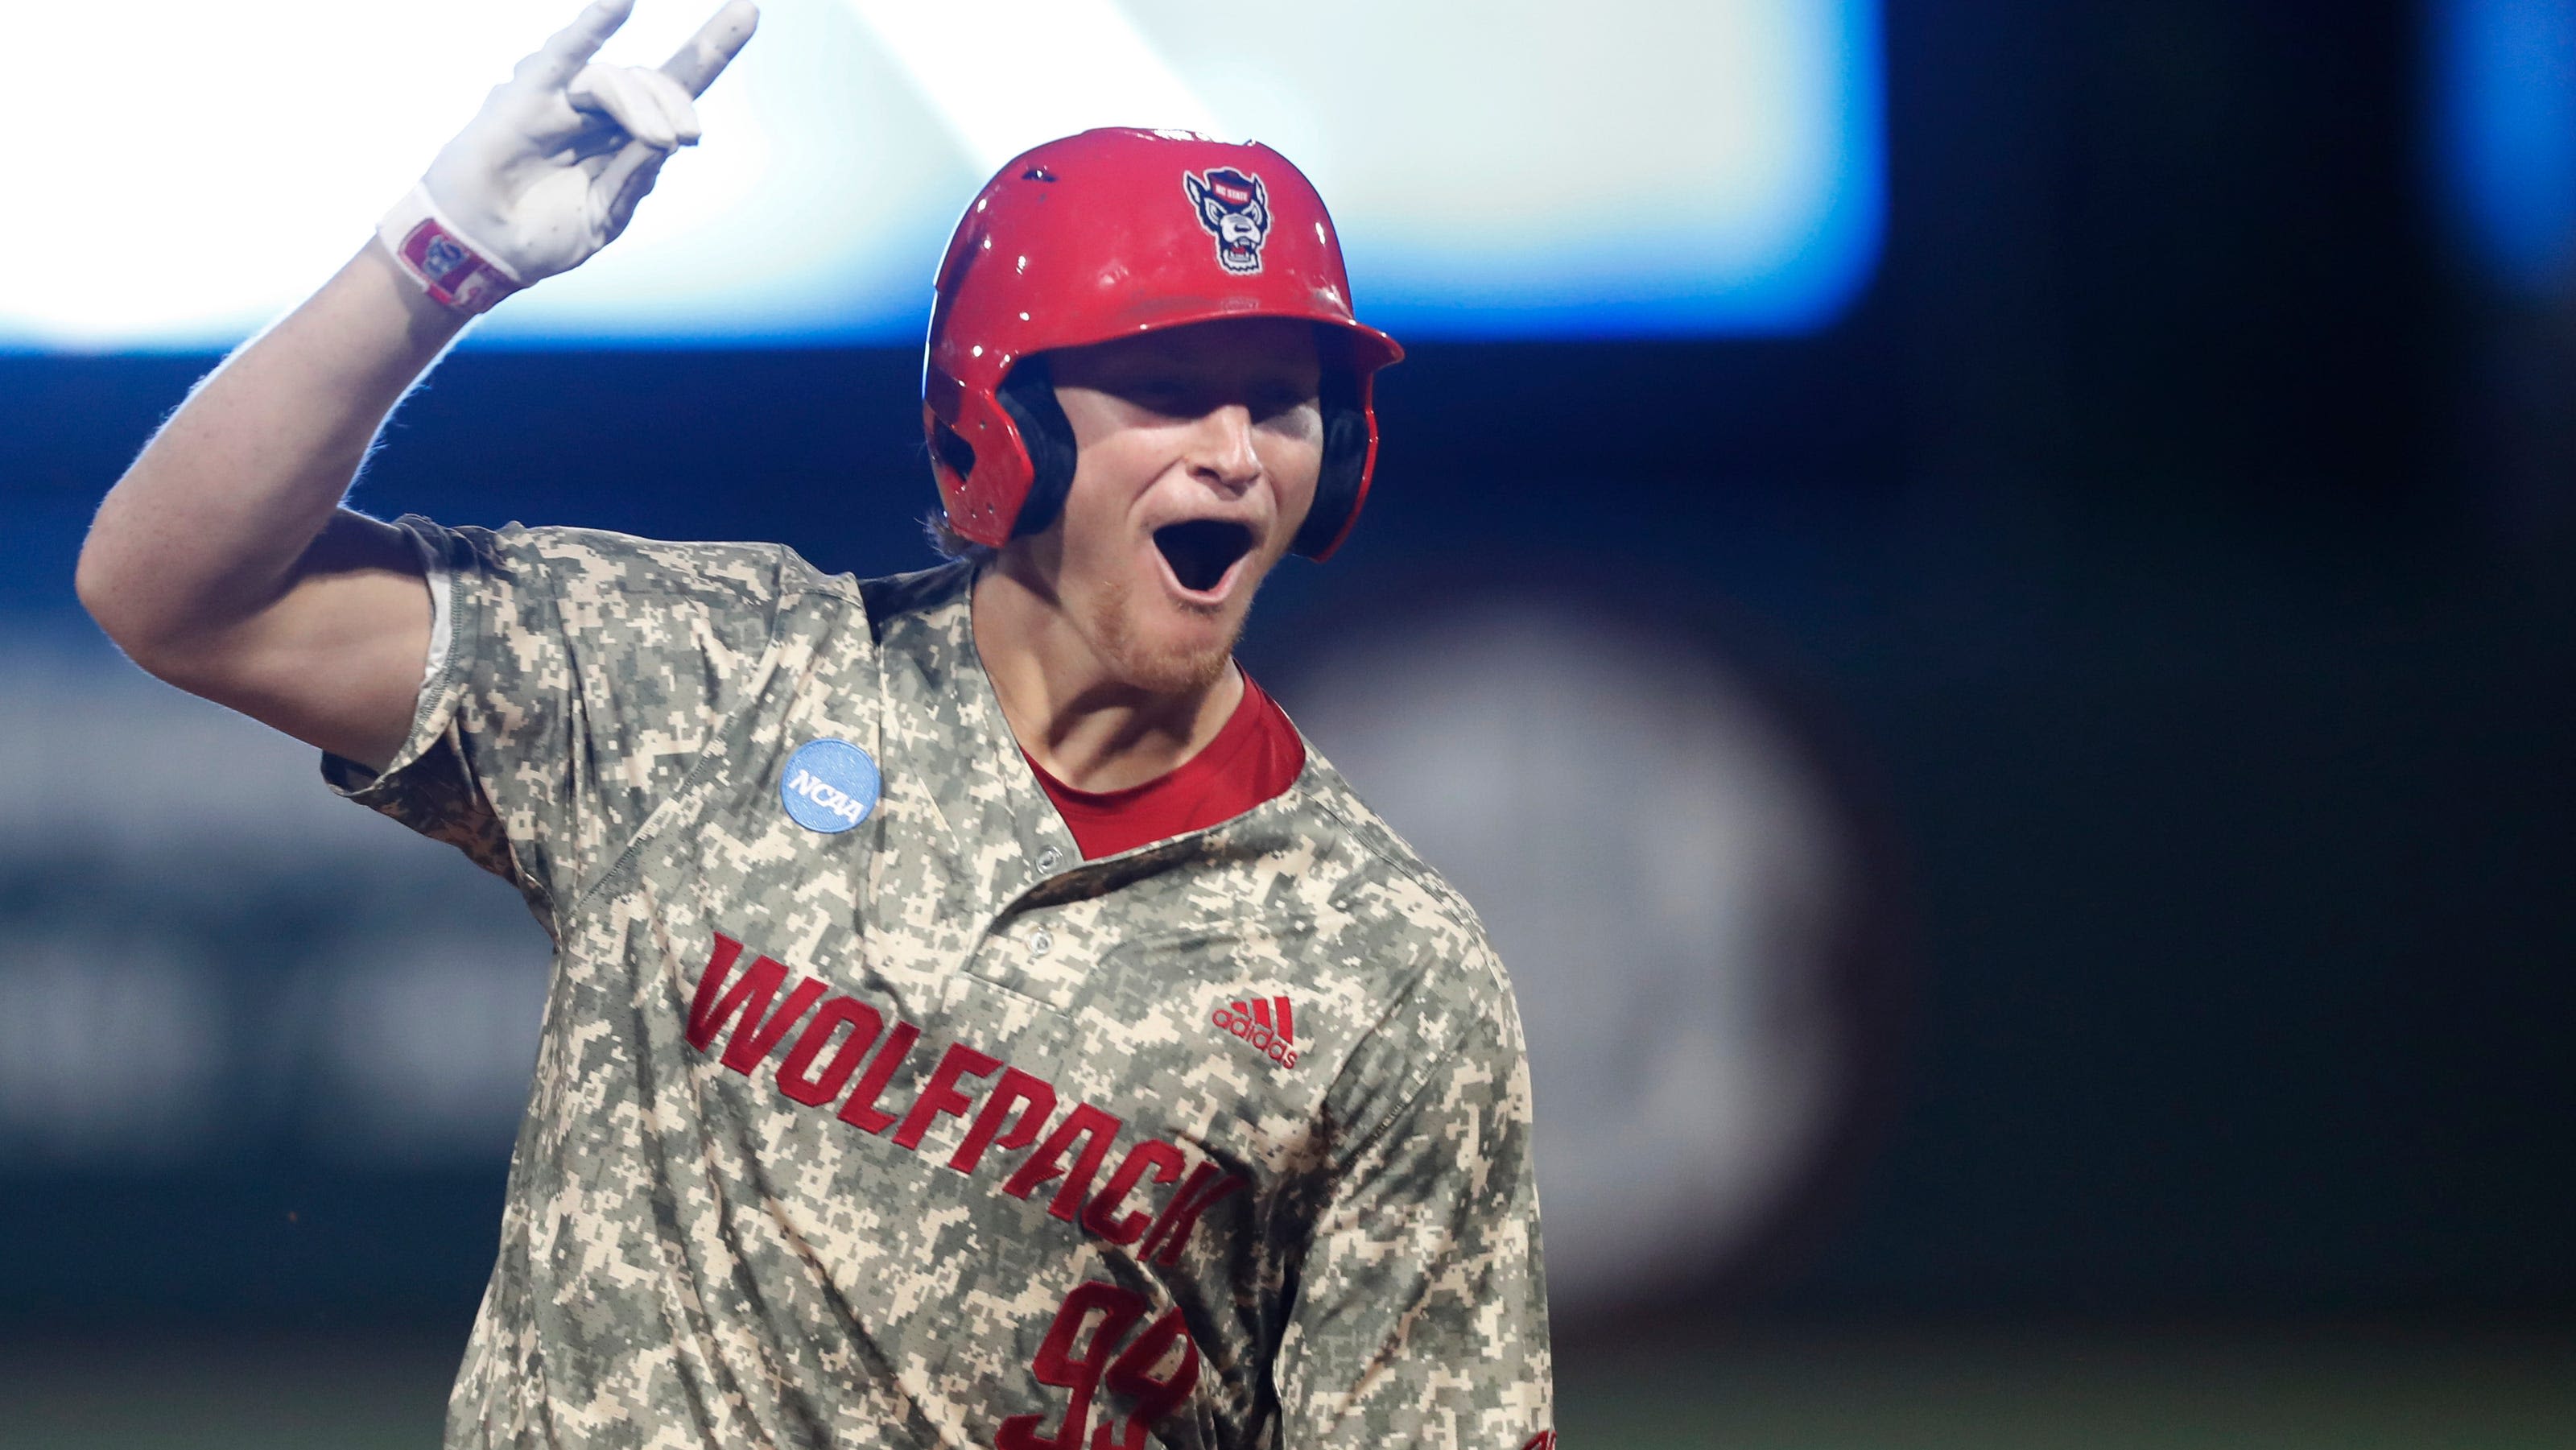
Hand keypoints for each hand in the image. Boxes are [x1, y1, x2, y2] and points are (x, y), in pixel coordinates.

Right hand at [380, 0, 758, 310]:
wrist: (482, 252)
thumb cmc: (540, 234)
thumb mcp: (604, 214)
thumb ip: (634, 177)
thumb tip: (666, 142)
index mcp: (623, 134)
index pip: (674, 83)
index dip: (710, 49)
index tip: (749, 13)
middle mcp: (596, 108)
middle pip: (651, 81)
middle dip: (676, 104)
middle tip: (683, 140)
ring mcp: (562, 98)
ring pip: (615, 78)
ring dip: (643, 105)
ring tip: (661, 141)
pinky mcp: (527, 97)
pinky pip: (564, 55)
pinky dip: (592, 26)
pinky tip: (621, 2)